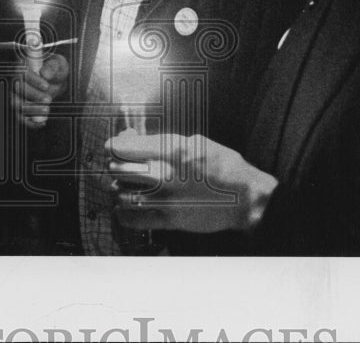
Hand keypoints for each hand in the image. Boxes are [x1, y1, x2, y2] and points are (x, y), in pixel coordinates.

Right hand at [11, 53, 67, 128]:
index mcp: (23, 66)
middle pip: (17, 88)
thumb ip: (53, 67)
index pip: (22, 72)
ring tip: (47, 110)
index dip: (33, 80)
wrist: (55, 83)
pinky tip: (42, 122)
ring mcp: (16, 95)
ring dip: (31, 108)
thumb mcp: (58, 65)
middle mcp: (15, 81)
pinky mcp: (19, 109)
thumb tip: (45, 74)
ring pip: (16, 103)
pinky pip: (20, 117)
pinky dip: (30, 122)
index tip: (46, 86)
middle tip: (48, 99)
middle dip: (33, 95)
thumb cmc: (55, 71)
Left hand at [105, 133, 277, 233]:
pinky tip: (126, 207)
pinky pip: (132, 218)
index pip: (122, 147)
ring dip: (118, 188)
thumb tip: (138, 140)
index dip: (113, 146)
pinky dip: (123, 212)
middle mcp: (162, 173)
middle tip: (120, 166)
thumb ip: (165, 141)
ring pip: (121, 193)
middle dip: (116, 165)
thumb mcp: (196, 141)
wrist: (245, 197)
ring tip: (123, 186)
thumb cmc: (224, 166)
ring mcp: (164, 198)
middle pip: (117, 168)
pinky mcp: (168, 220)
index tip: (113, 147)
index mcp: (169, 149)